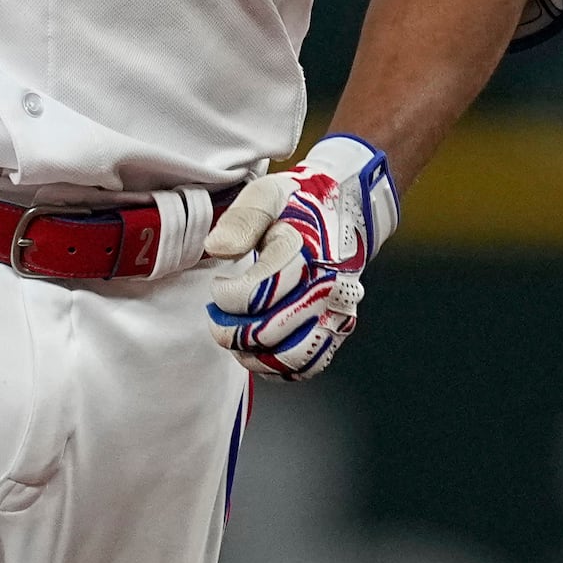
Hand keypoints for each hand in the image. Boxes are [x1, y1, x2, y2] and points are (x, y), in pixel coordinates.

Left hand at [202, 134, 398, 380]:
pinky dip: (278, 366)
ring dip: (252, 354)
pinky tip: (258, 349)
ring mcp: (335, 311)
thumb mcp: (266, 195)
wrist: (345, 210)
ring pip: (289, 356)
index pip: (256, 294)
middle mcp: (326, 286)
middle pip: (268, 331)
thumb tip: (217, 248)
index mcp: (305, 251)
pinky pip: (308, 365)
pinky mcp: (337, 328)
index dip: (226, 297)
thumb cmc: (297, 204)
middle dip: (230, 329)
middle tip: (217, 313)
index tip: (218, 285)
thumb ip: (241, 220)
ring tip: (235, 336)